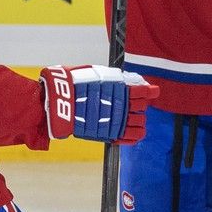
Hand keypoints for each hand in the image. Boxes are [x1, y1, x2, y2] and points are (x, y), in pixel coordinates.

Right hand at [40, 64, 158, 143]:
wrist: (61, 101)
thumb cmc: (77, 84)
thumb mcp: (99, 75)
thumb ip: (119, 79)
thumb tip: (136, 82)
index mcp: (121, 88)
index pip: (144, 92)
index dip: (148, 92)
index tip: (149, 92)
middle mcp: (122, 105)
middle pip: (142, 107)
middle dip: (139, 105)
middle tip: (133, 104)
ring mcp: (117, 120)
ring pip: (140, 122)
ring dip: (138, 119)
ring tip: (131, 117)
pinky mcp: (110, 134)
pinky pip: (132, 137)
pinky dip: (135, 134)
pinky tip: (134, 130)